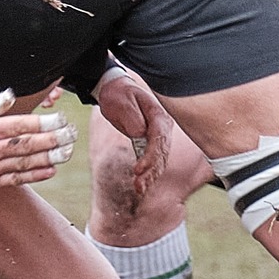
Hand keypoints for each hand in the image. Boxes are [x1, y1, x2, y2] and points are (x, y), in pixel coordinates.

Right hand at [0, 88, 77, 199]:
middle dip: (53, 139)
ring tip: (67, 152)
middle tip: (71, 135)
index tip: (60, 119)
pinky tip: (50, 170)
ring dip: (49, 157)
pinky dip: (34, 175)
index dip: (44, 123)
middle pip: (28, 144)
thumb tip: (10, 95)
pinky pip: (16, 179)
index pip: (21, 125)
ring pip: (25, 162)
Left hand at [91, 65, 175, 199]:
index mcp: (158, 115)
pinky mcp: (151, 140)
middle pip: (161, 152)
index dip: (150, 157)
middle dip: (151, 171)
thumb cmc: (117, 93)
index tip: (138, 170)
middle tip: (138, 186)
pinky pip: (153, 158)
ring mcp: (159, 134)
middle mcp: (163, 126)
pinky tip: (142, 185)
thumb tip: (140, 133)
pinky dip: (148, 172)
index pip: (158, 139)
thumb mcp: (121, 101)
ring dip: (150, 175)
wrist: (115, 89)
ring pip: (159, 159)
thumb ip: (132, 117)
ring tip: (139, 189)